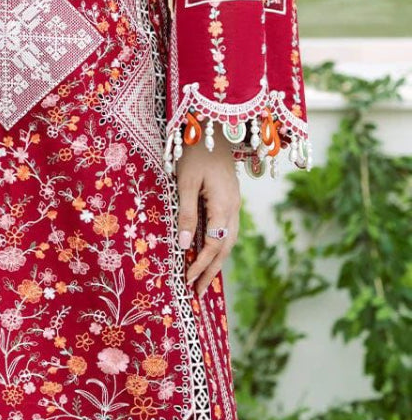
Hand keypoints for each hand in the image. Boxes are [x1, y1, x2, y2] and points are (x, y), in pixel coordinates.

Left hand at [175, 128, 240, 295]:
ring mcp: (235, 204)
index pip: (214, 245)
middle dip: (211, 271)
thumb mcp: (186, 182)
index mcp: (224, 206)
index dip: (201, 265)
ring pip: (228, 240)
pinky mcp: (231, 199)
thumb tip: (185, 246)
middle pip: (225, 248)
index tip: (187, 281)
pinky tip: (210, 253)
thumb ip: (187, 214)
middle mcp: (234, 208)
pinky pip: (227, 229)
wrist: (214, 127)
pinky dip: (219, 246)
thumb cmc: (195, 153)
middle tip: (196, 292)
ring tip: (203, 280)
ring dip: (216, 261)